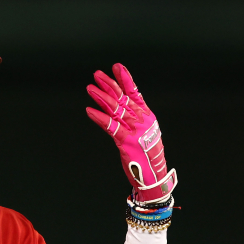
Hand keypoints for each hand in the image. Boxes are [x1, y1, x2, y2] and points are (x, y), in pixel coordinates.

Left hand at [86, 63, 176, 203]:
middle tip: (96, 74)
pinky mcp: (126, 142)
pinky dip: (99, 118)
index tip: (116, 67)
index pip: (135, 93)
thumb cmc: (147, 156)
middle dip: (108, 85)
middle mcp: (142, 120)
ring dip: (101, 97)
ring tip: (89, 88)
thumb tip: (119, 106)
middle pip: (122, 98)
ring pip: (116, 110)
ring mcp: (135, 130)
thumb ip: (133, 119)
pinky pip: (111, 127)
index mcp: (147, 116)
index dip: (125, 79)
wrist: (153, 176)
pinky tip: (90, 110)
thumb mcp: (144, 133)